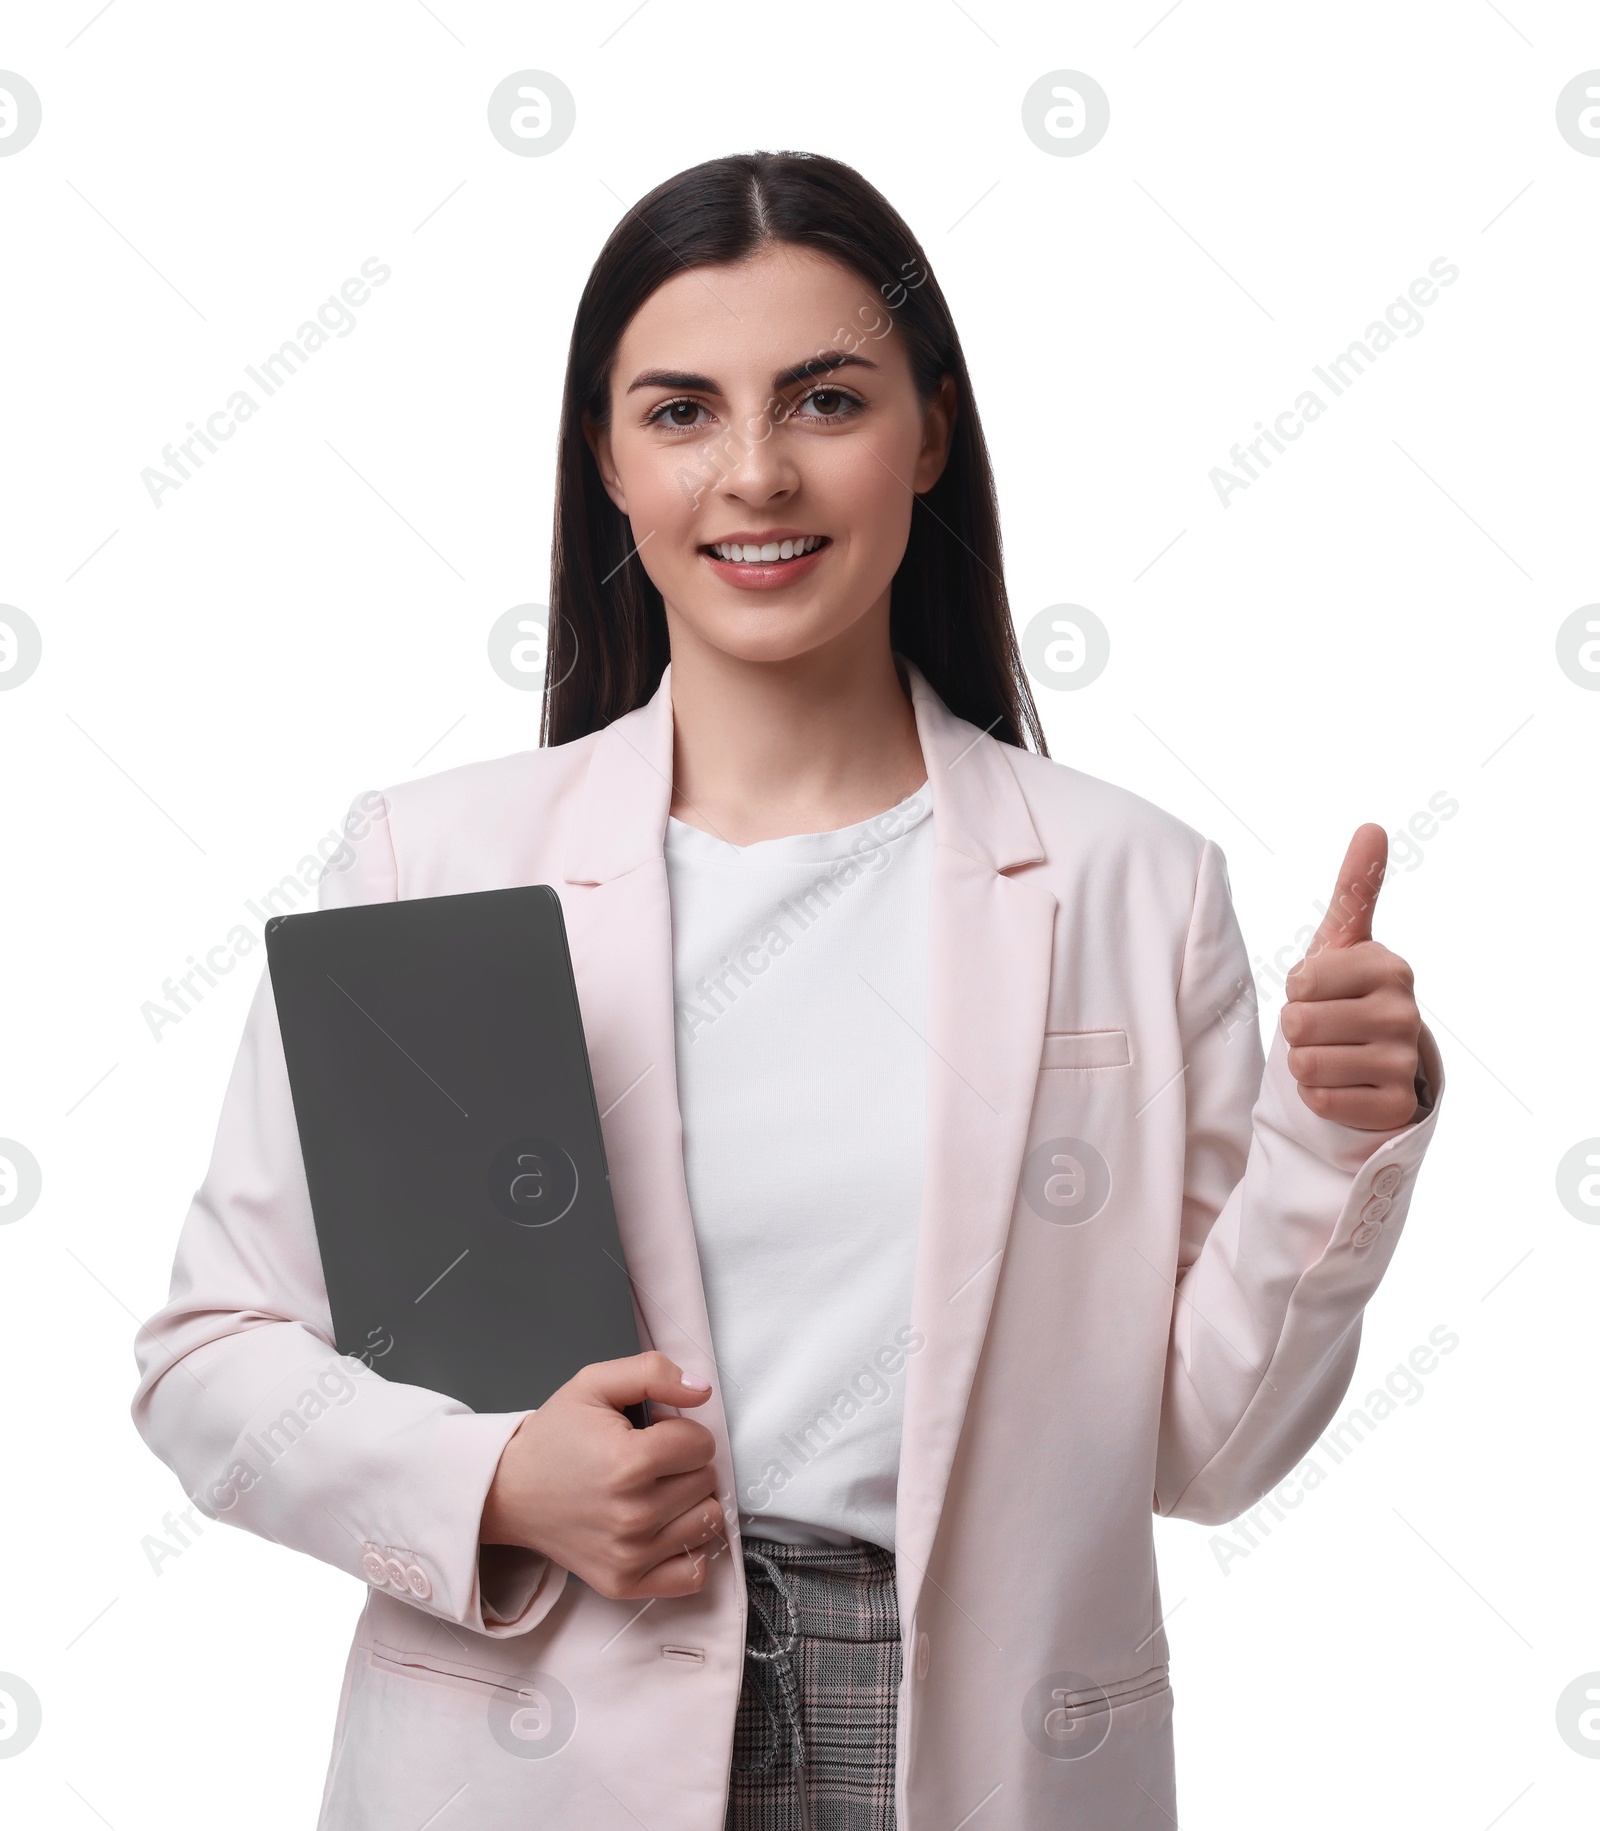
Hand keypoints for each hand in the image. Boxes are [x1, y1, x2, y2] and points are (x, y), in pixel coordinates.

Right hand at [479, 1351, 723, 1600]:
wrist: (509, 1491)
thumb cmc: (555, 1436)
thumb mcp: (594, 1383)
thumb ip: (653, 1372)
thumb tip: (701, 1390)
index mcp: (628, 1463)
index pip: (702, 1445)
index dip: (681, 1430)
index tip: (653, 1434)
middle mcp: (633, 1515)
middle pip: (707, 1482)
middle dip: (685, 1464)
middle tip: (647, 1462)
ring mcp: (630, 1556)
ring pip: (707, 1523)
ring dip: (690, 1503)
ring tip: (653, 1491)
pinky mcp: (625, 1583)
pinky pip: (692, 1574)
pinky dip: (687, 1550)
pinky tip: (663, 1528)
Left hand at [1282, 823, 1422, 1130]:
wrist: (1378, 1067)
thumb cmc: (1349, 996)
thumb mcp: (1345, 943)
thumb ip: (1355, 888)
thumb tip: (1372, 826)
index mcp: (1389, 967)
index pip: (1299, 981)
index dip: (1297, 991)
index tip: (1323, 992)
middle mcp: (1404, 1012)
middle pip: (1297, 1023)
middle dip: (1298, 1029)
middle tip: (1327, 1029)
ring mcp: (1404, 1062)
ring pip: (1305, 1064)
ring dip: (1306, 1064)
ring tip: (1336, 1055)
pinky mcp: (1394, 1108)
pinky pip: (1320, 1101)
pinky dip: (1319, 1097)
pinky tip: (1345, 1086)